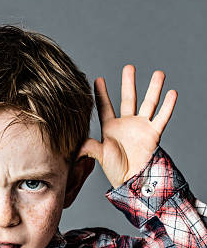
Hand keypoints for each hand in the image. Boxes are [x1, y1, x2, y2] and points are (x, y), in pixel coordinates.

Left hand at [78, 64, 177, 187]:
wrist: (132, 180)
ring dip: (153, 88)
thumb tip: (75, 144)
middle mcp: (126, 123)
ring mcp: (141, 127)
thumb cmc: (114, 169)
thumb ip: (88, 147)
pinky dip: (168, 106)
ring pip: (148, 103)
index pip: (105, 106)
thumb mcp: (99, 155)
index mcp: (110, 127)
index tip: (98, 79)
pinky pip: (162, 117)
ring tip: (158, 73)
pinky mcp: (153, 133)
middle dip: (128, 83)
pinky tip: (171, 93)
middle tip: (129, 67)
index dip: (101, 93)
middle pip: (128, 98)